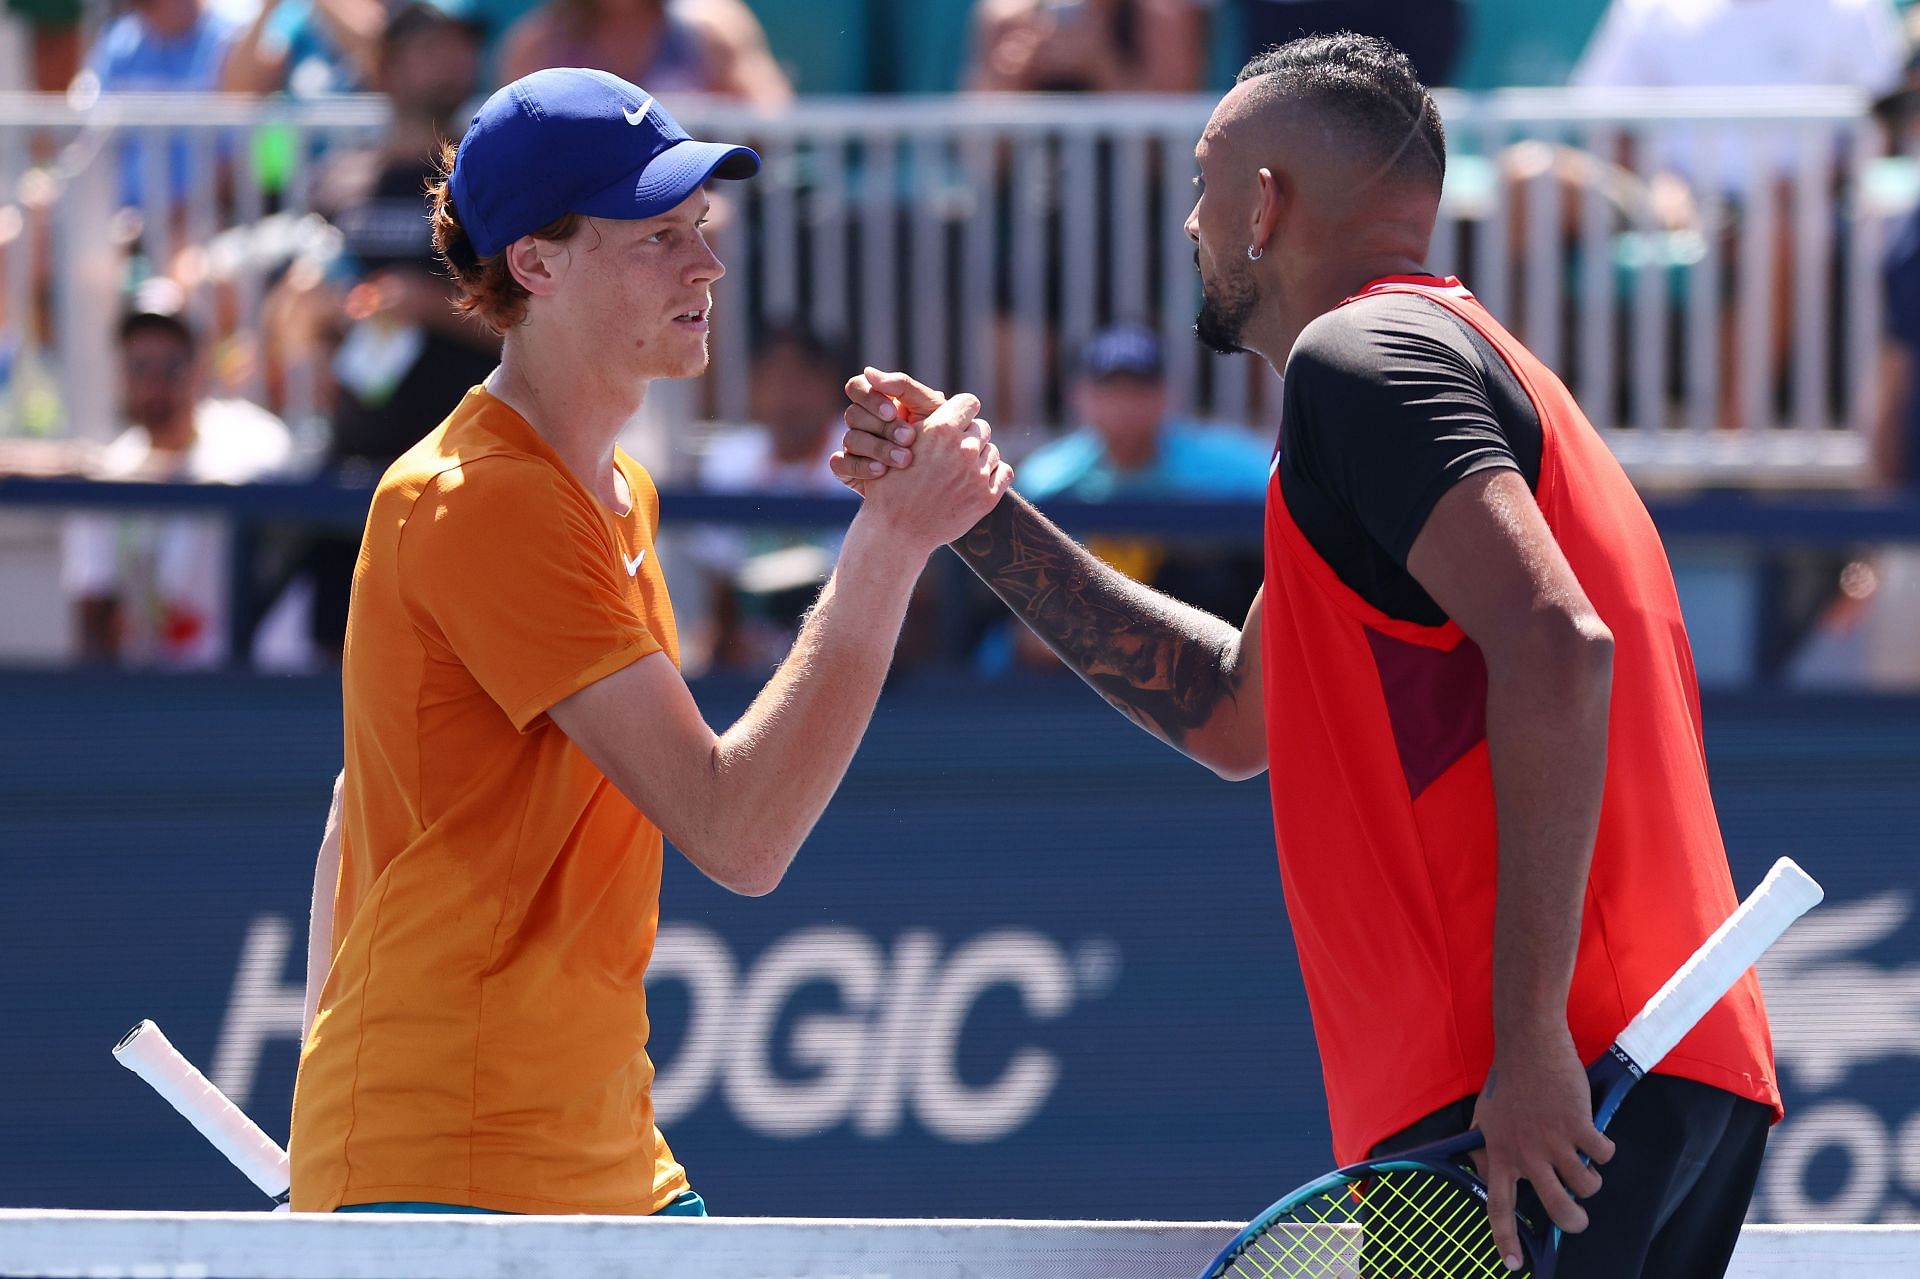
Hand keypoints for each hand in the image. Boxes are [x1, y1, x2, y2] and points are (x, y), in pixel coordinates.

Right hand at [832, 367, 947, 496]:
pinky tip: (882, 472)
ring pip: (850, 439)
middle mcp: (863, 422)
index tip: (892, 413)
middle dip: (882, 427)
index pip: (857, 387)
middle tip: (909, 438)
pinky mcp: (850, 471)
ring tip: (905, 460)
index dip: (869, 398)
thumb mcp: (929, 407)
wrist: (946, 474)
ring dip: (878, 448)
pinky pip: (840, 465)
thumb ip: (903, 386)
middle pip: (853, 414)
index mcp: (878, 401)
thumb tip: (868, 371)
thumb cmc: (941, 434)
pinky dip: (860, 466)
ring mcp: (855, 446)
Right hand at [857, 391, 1011, 551]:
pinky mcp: (987, 498)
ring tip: (959, 470)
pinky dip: (993, 474)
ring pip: (992, 450)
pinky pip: (1004, 472)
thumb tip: (940, 397)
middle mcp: (963, 448)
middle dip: (969, 436)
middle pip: (982, 427)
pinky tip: (976, 480)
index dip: (961, 411)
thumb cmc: (890, 485)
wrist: (896, 531)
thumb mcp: (897, 443)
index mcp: (941, 429)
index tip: (955, 421)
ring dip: (980, 457)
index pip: (970, 402)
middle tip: (953, 452)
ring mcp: (977, 474)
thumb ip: (922, 420)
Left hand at [1469, 1033, 1614, 1270]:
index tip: (1514, 1265)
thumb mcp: (1485, 1120)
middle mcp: (1525, 1154)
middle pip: (1557, 1208)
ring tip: (1584, 1158)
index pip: (1499, 1207)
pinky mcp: (1578, 1125)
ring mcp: (1553, 1141)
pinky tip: (1593, 1132)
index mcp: (1499, 1154)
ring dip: (1591, 1177)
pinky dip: (1605, 1148)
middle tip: (1578, 1216)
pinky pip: (1604, 1155)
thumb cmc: (1507, 1081)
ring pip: (1587, 1185)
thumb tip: (1486, 1174)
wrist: (1528, 1045)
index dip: (1505, 1239)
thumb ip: (1487, 1150)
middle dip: (1574, 1220)